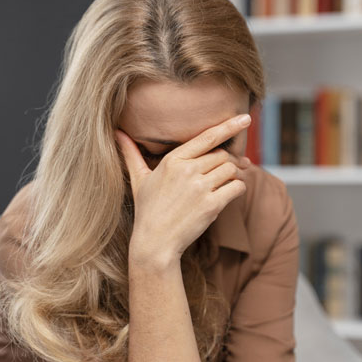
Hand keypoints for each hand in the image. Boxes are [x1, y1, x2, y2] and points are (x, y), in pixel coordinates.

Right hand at [115, 114, 251, 263]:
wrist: (155, 243)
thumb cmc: (147, 211)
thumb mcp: (138, 180)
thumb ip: (131, 154)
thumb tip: (117, 133)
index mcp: (172, 161)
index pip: (207, 137)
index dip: (228, 126)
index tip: (244, 118)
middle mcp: (187, 171)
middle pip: (222, 155)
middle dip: (228, 161)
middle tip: (226, 171)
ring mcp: (200, 188)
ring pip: (231, 169)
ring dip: (233, 175)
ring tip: (223, 184)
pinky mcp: (211, 206)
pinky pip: (236, 187)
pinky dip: (237, 188)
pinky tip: (229, 194)